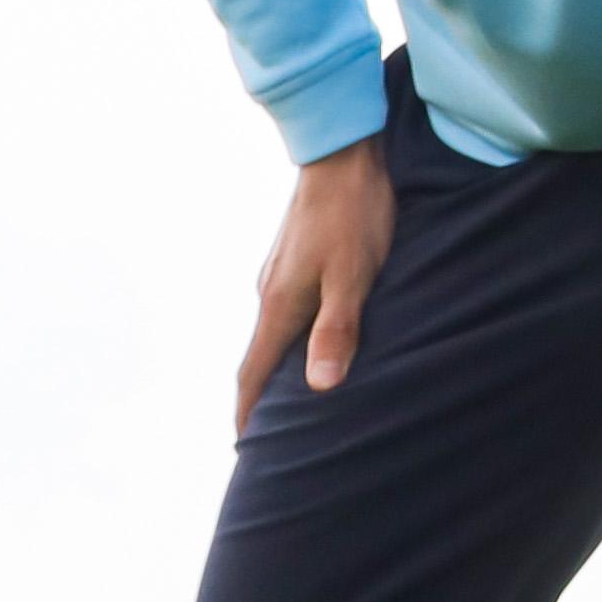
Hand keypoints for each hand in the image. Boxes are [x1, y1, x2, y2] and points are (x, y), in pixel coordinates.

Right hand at [234, 139, 392, 430]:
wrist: (343, 151)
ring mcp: (279, 274)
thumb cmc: (354, 214)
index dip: (250, 416)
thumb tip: (317, 386)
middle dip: (262, 401)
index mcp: (279, 306)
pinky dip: (292, 339)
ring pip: (274, 335)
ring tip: (295, 400)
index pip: (253, 375)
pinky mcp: (293, 259)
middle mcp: (269, 293)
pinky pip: (286, 312)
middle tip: (272, 438)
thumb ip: (337, 330)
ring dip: (279, 368)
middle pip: (259, 360)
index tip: (247, 451)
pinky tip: (314, 342)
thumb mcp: (353, 276)